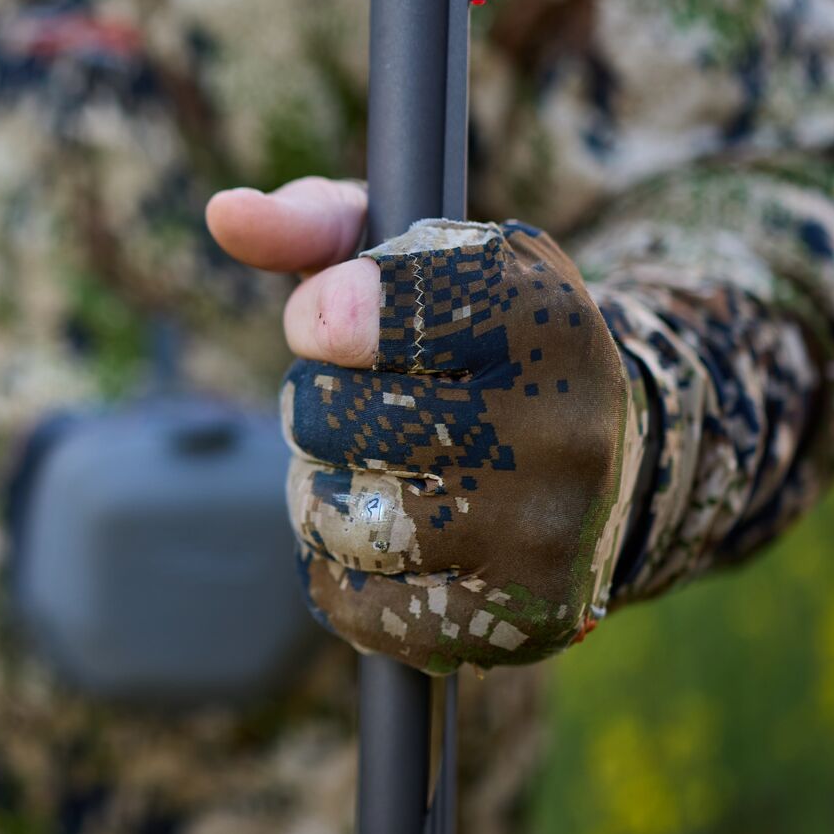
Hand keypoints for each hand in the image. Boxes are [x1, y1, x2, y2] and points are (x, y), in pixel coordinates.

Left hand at [207, 183, 646, 671]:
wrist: (608, 461)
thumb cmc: (475, 343)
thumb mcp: (413, 257)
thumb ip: (315, 225)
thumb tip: (225, 213)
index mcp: (538, 317)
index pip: (348, 316)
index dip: (321, 318)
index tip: (342, 321)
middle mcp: (557, 429)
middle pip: (327, 418)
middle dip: (319, 406)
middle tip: (372, 402)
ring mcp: (541, 534)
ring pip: (334, 514)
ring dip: (326, 488)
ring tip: (386, 468)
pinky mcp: (515, 620)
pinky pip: (352, 599)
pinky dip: (342, 566)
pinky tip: (396, 535)